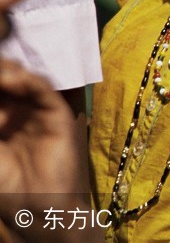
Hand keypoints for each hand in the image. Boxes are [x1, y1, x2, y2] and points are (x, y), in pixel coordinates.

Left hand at [0, 59, 83, 198]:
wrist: (36, 206)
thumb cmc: (6, 184)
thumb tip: (0, 78)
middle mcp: (15, 111)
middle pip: (6, 81)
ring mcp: (35, 110)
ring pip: (22, 79)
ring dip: (7, 71)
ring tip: (0, 71)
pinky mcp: (56, 112)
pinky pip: (43, 90)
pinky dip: (29, 79)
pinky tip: (13, 78)